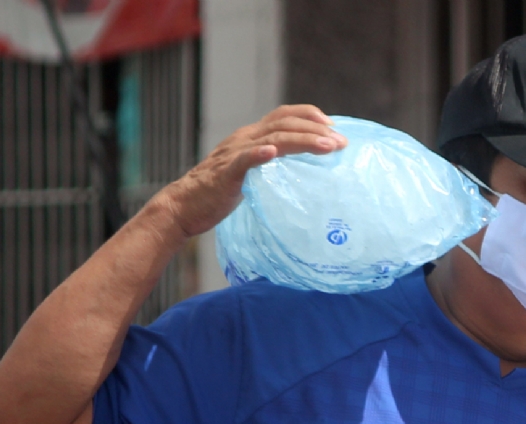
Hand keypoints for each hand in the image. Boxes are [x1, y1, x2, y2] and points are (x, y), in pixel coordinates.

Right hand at [156, 104, 345, 239]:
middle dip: (316, 129)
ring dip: (302, 140)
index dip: (310, 116)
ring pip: (272, 138)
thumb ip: (270, 167)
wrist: (183, 207)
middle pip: (284, 123)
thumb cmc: (218, 195)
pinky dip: (259, 154)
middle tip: (341, 142)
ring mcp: (234, 154)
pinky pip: (244, 160)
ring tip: (326, 146)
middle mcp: (244, 138)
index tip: (333, 127)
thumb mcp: (251, 174)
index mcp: (251, 136)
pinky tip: (274, 152)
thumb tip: (300, 171)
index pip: (284, 115)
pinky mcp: (225, 173)